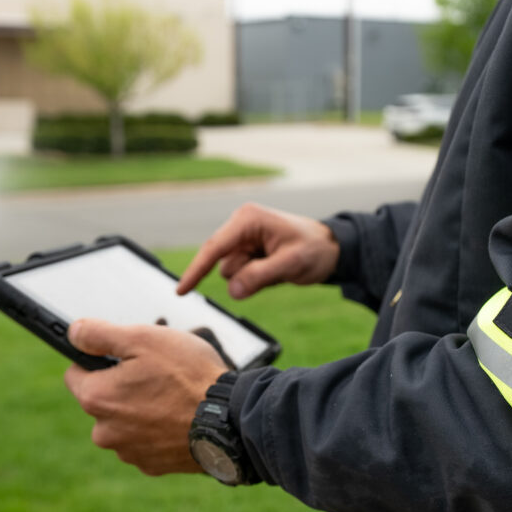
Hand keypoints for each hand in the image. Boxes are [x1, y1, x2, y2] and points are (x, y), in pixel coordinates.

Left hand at [63, 319, 228, 474]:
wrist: (230, 421)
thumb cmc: (189, 377)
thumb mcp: (144, 339)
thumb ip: (100, 334)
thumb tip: (74, 333)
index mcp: (96, 398)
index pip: (75, 373)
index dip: (99, 360)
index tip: (125, 357)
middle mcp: (104, 431)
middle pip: (103, 400)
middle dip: (123, 386)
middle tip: (158, 374)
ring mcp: (129, 452)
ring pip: (125, 422)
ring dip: (141, 409)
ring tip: (173, 396)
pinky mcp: (152, 465)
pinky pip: (146, 441)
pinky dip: (158, 430)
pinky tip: (180, 418)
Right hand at [176, 202, 339, 298]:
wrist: (330, 249)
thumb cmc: (314, 250)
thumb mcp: (292, 264)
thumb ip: (260, 276)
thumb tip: (232, 290)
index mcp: (248, 219)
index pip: (215, 248)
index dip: (196, 271)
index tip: (181, 291)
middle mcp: (240, 226)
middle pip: (223, 264)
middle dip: (246, 275)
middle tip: (277, 270)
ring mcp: (242, 240)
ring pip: (231, 273)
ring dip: (252, 278)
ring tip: (279, 267)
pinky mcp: (247, 252)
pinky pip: (240, 276)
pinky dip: (256, 279)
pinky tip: (274, 269)